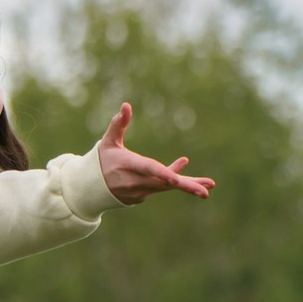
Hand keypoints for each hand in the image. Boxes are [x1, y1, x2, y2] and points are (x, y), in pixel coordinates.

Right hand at [93, 103, 215, 205]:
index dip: (163, 173)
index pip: (149, 170)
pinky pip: (163, 187)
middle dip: (186, 186)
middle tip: (204, 192)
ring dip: (188, 184)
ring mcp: (140, 191)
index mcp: (128, 165)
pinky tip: (189, 175)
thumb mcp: (108, 141)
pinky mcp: (143, 196)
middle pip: (164, 184)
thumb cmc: (102, 160)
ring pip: (168, 187)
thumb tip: (126, 105)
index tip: (176, 179)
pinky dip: (174, 180)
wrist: (92, 188)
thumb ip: (118, 124)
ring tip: (210, 185)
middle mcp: (136, 181)